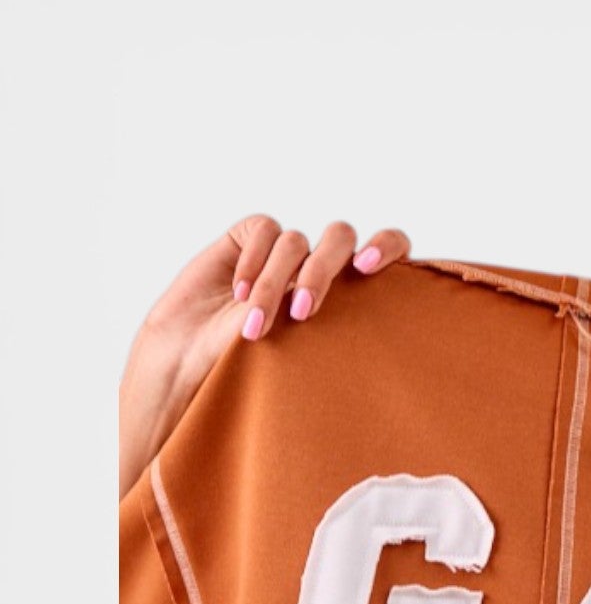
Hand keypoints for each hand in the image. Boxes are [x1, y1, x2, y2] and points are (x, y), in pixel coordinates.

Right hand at [119, 217, 411, 501]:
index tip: (368, 269)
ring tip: (258, 326)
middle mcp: (316, 269)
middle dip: (324, 271)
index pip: (387, 250)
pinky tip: (237, 293)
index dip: (388, 247)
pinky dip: (253, 261)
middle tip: (305, 311)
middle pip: (340, 237)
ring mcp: (282, 254)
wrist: (190, 364)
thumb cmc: (254, 373)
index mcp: (347, 295)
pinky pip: (263, 230)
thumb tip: (385, 350)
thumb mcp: (306, 361)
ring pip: (296, 242)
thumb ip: (341, 338)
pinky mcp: (245, 239)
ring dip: (275, 284)